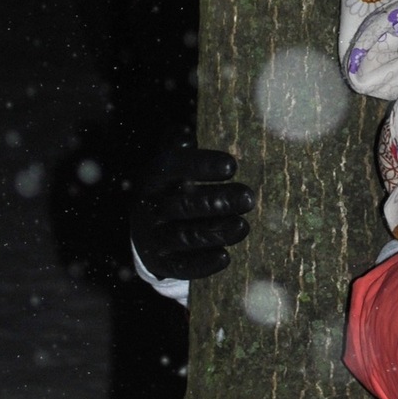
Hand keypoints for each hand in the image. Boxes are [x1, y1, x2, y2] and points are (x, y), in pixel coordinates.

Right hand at [130, 146, 252, 280]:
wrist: (147, 232)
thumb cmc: (172, 189)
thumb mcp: (171, 166)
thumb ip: (178, 146)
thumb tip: (185, 132)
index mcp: (153, 179)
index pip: (173, 168)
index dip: (201, 165)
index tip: (232, 166)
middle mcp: (149, 208)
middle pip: (183, 205)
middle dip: (217, 202)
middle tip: (249, 198)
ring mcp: (154, 238)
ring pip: (185, 236)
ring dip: (216, 232)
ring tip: (243, 227)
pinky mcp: (162, 264)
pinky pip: (182, 266)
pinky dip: (202, 264)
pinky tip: (224, 258)